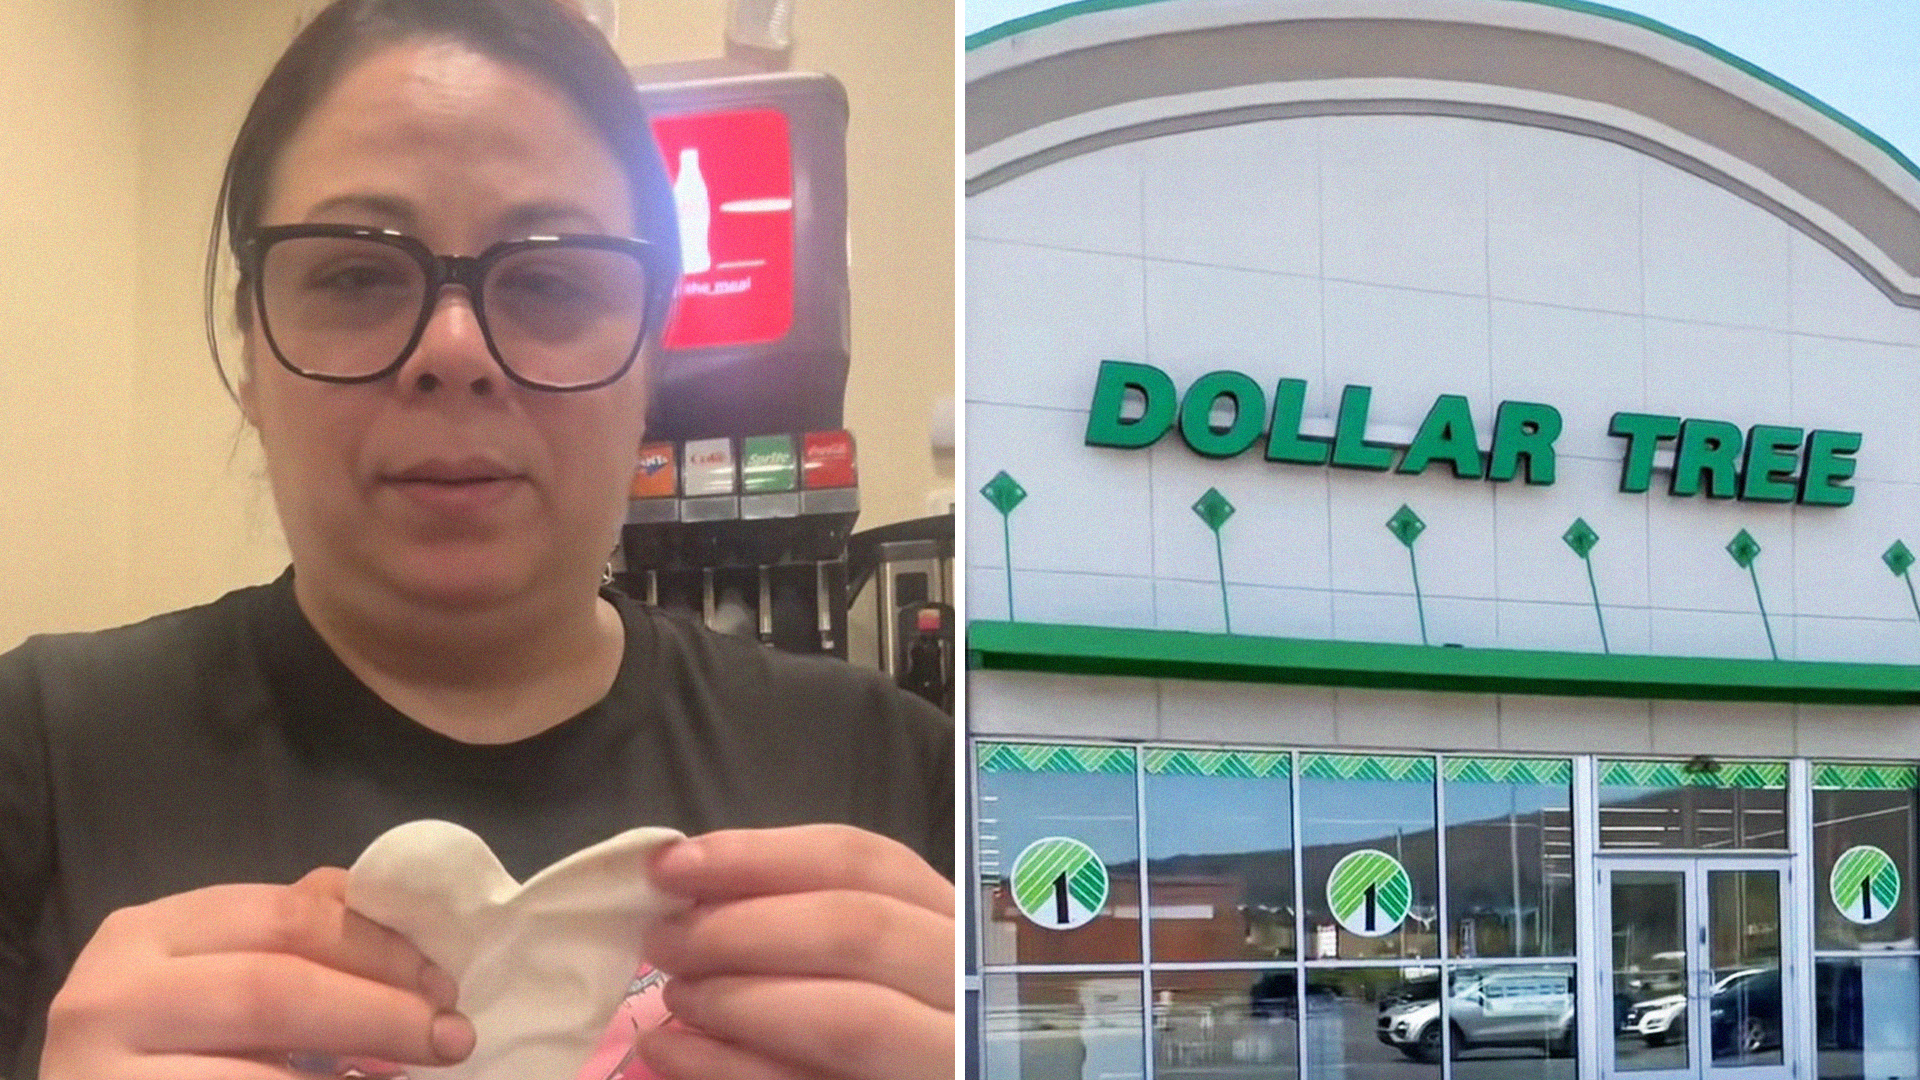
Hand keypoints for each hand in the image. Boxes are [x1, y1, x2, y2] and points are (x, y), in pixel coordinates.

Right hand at [42, 868, 474, 1079]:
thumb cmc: (162, 1043)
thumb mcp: (213, 974)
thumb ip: (288, 940)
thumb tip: (401, 920)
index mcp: (147, 932)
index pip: (283, 916)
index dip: (377, 947)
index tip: (443, 981)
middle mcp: (113, 993)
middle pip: (274, 987)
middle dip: (379, 1010)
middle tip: (450, 1035)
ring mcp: (101, 1069)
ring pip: (259, 1070)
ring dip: (355, 1065)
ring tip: (409, 1074)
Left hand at [636, 825, 952, 1079]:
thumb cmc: (893, 1024)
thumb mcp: (886, 962)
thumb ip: (819, 920)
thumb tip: (702, 886)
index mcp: (965, 928)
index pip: (871, 865)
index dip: (762, 856)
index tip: (674, 863)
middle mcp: (973, 986)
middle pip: (861, 930)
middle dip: (742, 927)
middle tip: (662, 938)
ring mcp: (946, 1056)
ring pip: (848, 1018)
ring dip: (735, 998)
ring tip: (672, 994)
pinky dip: (725, 1068)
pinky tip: (669, 1052)